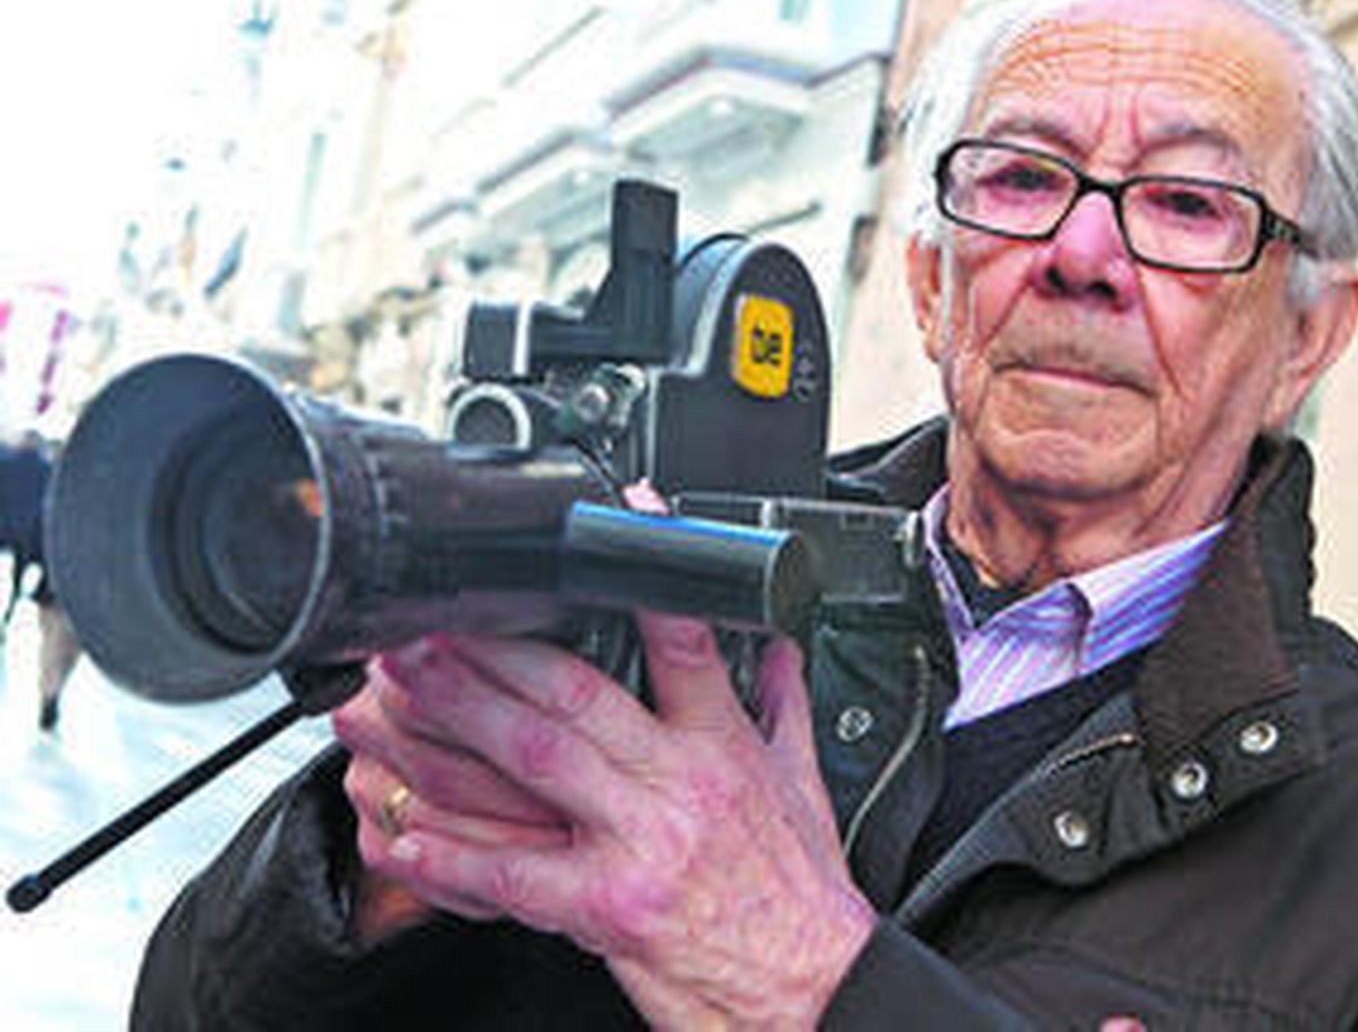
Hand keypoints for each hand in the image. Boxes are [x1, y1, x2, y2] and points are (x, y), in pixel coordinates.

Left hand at [345, 618, 875, 1028]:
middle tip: (428, 622)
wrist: (813, 986)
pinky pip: (513, 876)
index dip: (645, 574)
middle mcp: (679, 784)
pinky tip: (401, 834)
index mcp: (725, 744)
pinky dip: (451, 858)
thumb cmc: (801, 891)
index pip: (684, 640)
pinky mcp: (608, 910)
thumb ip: (782, 704)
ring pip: (532, 763)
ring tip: (392, 693)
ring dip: (453, 722)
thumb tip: (779, 645)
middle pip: (572, 695)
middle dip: (490, 652)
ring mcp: (639, 844)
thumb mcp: (804, 783)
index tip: (608, 525)